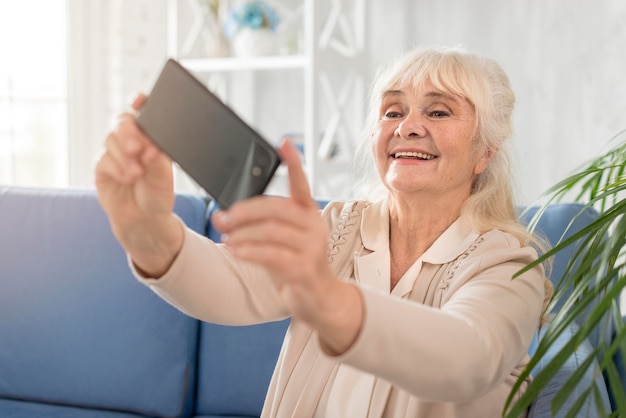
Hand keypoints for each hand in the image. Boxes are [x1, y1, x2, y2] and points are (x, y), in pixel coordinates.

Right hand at [95, 94, 182, 276]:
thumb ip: (159, 161)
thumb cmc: (158, 195)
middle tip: (137, 147)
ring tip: (137, 173)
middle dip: (128, 132)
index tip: (139, 101)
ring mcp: (115, 152)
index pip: (143, 113)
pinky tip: (127, 178)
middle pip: (123, 122)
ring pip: (111, 139)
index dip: (139, 102)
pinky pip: (103, 159)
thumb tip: (151, 147)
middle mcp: (132, 140)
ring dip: (123, 155)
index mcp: (150, 137)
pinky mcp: (102, 167)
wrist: (145, 220)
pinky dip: (116, 168)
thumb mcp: (165, 178)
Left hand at [212, 140, 362, 353]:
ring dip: (242, 233)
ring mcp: (312, 247)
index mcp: (308, 213)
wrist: (319, 298)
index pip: (301, 183)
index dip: (293, 163)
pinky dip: (249, 251)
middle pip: (276, 208)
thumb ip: (258, 226)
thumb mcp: (282, 240)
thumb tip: (224, 216)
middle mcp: (313, 226)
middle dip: (244, 211)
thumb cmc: (296, 263)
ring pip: (271, 231)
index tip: (283, 143)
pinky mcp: (304, 268)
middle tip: (222, 217)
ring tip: (225, 237)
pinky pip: (271, 255)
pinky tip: (236, 251)